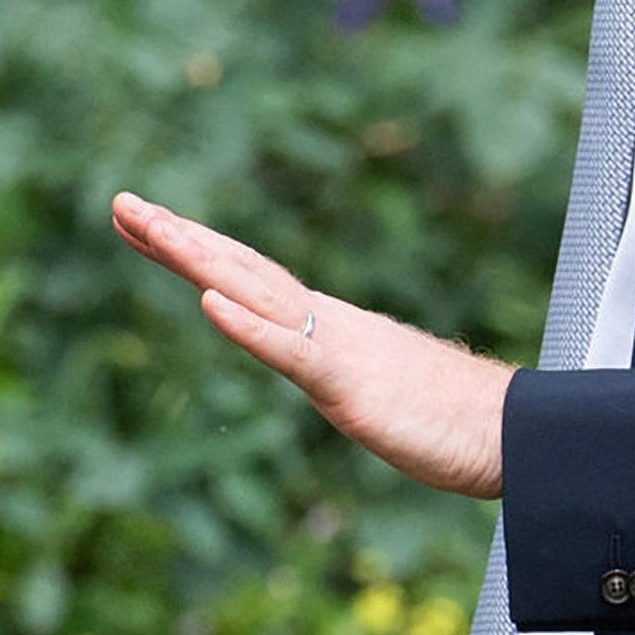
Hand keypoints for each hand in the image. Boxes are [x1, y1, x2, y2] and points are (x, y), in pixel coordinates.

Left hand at [112, 191, 512, 499]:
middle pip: (242, 270)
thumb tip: (329, 368)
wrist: (512, 432)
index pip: (247, 279)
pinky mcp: (350, 384)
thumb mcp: (377, 392)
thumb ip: (346, 371)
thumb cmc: (453, 419)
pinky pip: (291, 350)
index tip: (142, 222)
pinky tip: (209, 304)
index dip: (194, 248)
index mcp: (328, 327)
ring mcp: (338, 348)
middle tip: (121, 202)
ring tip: (152, 229)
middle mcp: (328, 323)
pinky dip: (248, 326)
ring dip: (200, 261)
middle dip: (178, 236)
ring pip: (257, 294)